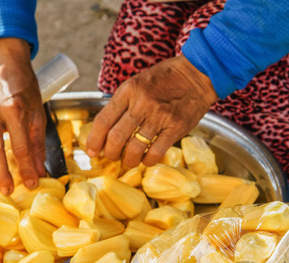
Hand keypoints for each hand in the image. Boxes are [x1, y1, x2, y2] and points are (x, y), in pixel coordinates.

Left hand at [86, 55, 217, 168]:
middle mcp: (142, 103)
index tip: (91, 150)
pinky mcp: (176, 128)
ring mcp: (160, 117)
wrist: (197, 75)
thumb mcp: (138, 82)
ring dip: (128, 160)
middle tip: (111, 157)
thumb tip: (108, 127)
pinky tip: (146, 160)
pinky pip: (156, 152)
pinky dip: (148, 161)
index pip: (103, 119)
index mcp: (129, 90)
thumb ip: (124, 102)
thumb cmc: (167, 78)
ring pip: (135, 148)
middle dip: (110, 153)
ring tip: (128, 162)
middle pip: (116, 137)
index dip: (94, 139)